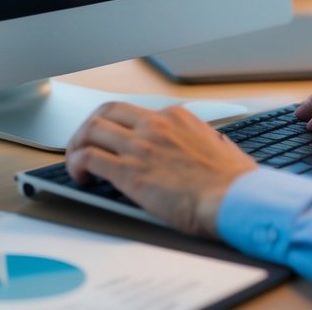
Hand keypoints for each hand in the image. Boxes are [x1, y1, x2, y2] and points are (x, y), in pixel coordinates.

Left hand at [66, 102, 256, 236]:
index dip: (118, 125)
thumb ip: (202, 142)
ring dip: (77, 144)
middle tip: (85, 143)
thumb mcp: (219, 147)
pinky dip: (75, 164)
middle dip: (90, 126)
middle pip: (106, 111)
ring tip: (76, 161)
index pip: (135, 111)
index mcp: (177, 117)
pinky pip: (88, 157)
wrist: (236, 200)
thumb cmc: (234, 183)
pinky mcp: (129, 172)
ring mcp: (140, 146)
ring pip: (91, 129)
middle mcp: (155, 125)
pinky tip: (80, 176)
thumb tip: (204, 147)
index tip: (113, 139)